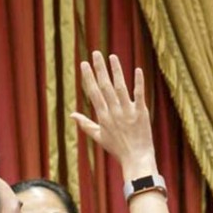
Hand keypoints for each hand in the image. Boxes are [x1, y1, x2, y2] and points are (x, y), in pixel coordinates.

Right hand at [71, 52, 155, 178]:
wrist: (136, 158)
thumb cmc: (117, 149)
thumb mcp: (98, 137)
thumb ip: (85, 124)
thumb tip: (72, 114)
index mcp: (103, 116)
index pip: (94, 93)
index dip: (88, 77)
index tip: (84, 64)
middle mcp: (114, 112)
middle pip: (105, 87)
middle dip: (99, 69)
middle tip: (96, 53)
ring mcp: (128, 112)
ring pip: (120, 87)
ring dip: (116, 71)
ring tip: (112, 56)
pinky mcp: (141, 113)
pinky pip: (139, 95)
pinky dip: (138, 83)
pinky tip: (137, 70)